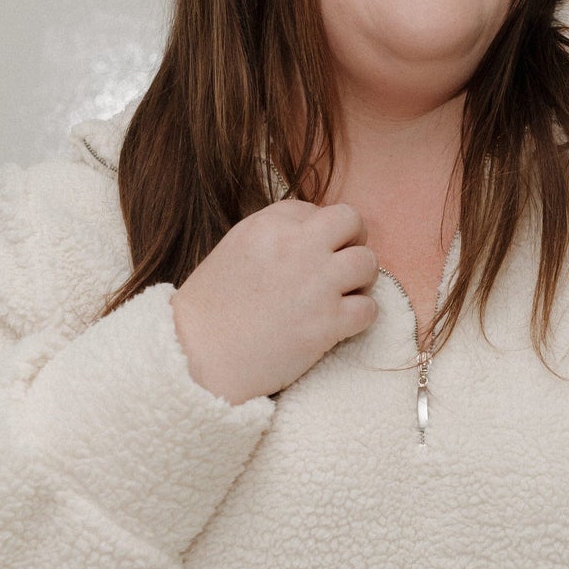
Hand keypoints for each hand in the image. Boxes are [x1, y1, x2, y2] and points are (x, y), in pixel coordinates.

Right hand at [170, 198, 379, 404]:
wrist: (199, 359)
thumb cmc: (210, 311)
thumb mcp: (234, 251)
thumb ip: (273, 238)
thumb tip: (311, 234)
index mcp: (268, 225)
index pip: (313, 210)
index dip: (316, 233)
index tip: (306, 256)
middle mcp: (297, 246)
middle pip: (351, 220)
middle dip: (353, 240)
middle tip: (341, 266)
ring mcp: (316, 284)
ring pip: (368, 262)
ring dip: (361, 279)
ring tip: (342, 296)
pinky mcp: (328, 323)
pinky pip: (369, 308)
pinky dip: (360, 317)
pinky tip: (340, 325)